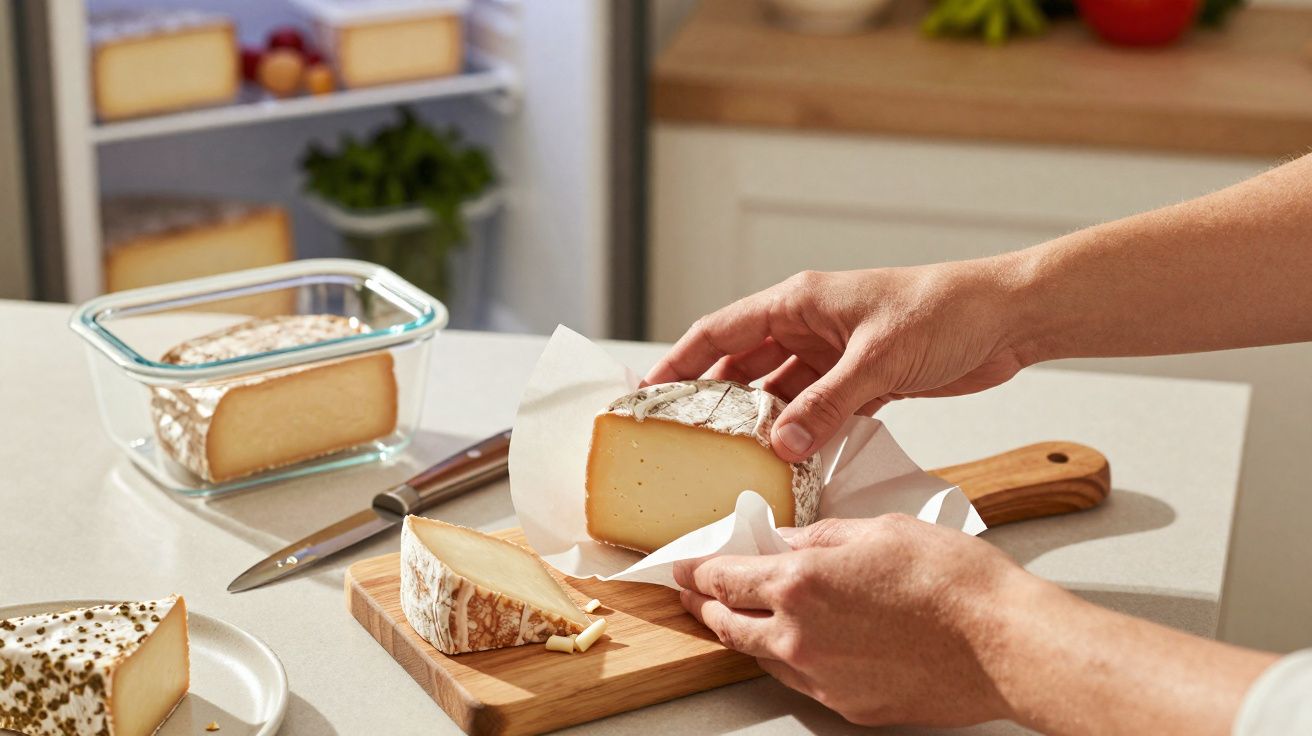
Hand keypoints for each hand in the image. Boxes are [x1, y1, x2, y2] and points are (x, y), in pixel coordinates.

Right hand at [644, 263, 1029, 461]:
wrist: (1008, 318)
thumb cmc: (946, 311)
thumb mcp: (878, 359)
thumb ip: (827, 404)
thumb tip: (781, 446)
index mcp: (800, 302)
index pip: (720, 332)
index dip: (679, 362)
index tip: (647, 395)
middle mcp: (809, 326)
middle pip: (743, 367)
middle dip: (713, 401)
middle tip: (681, 442)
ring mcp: (834, 355)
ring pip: (780, 394)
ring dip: (761, 425)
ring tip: (730, 462)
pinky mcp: (862, 381)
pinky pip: (817, 411)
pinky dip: (803, 435)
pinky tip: (787, 463)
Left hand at [675, 515, 1277, 733]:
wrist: (1002, 642)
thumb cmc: (952, 580)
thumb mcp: (878, 529)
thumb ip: (821, 536)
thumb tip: (786, 539)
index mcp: (800, 580)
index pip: (725, 577)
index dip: (697, 571)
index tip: (682, 568)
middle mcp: (798, 633)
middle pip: (728, 623)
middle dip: (706, 606)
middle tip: (696, 595)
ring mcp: (820, 675)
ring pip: (760, 654)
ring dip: (744, 633)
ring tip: (741, 617)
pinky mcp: (847, 703)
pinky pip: (798, 679)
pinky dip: (786, 658)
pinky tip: (796, 643)